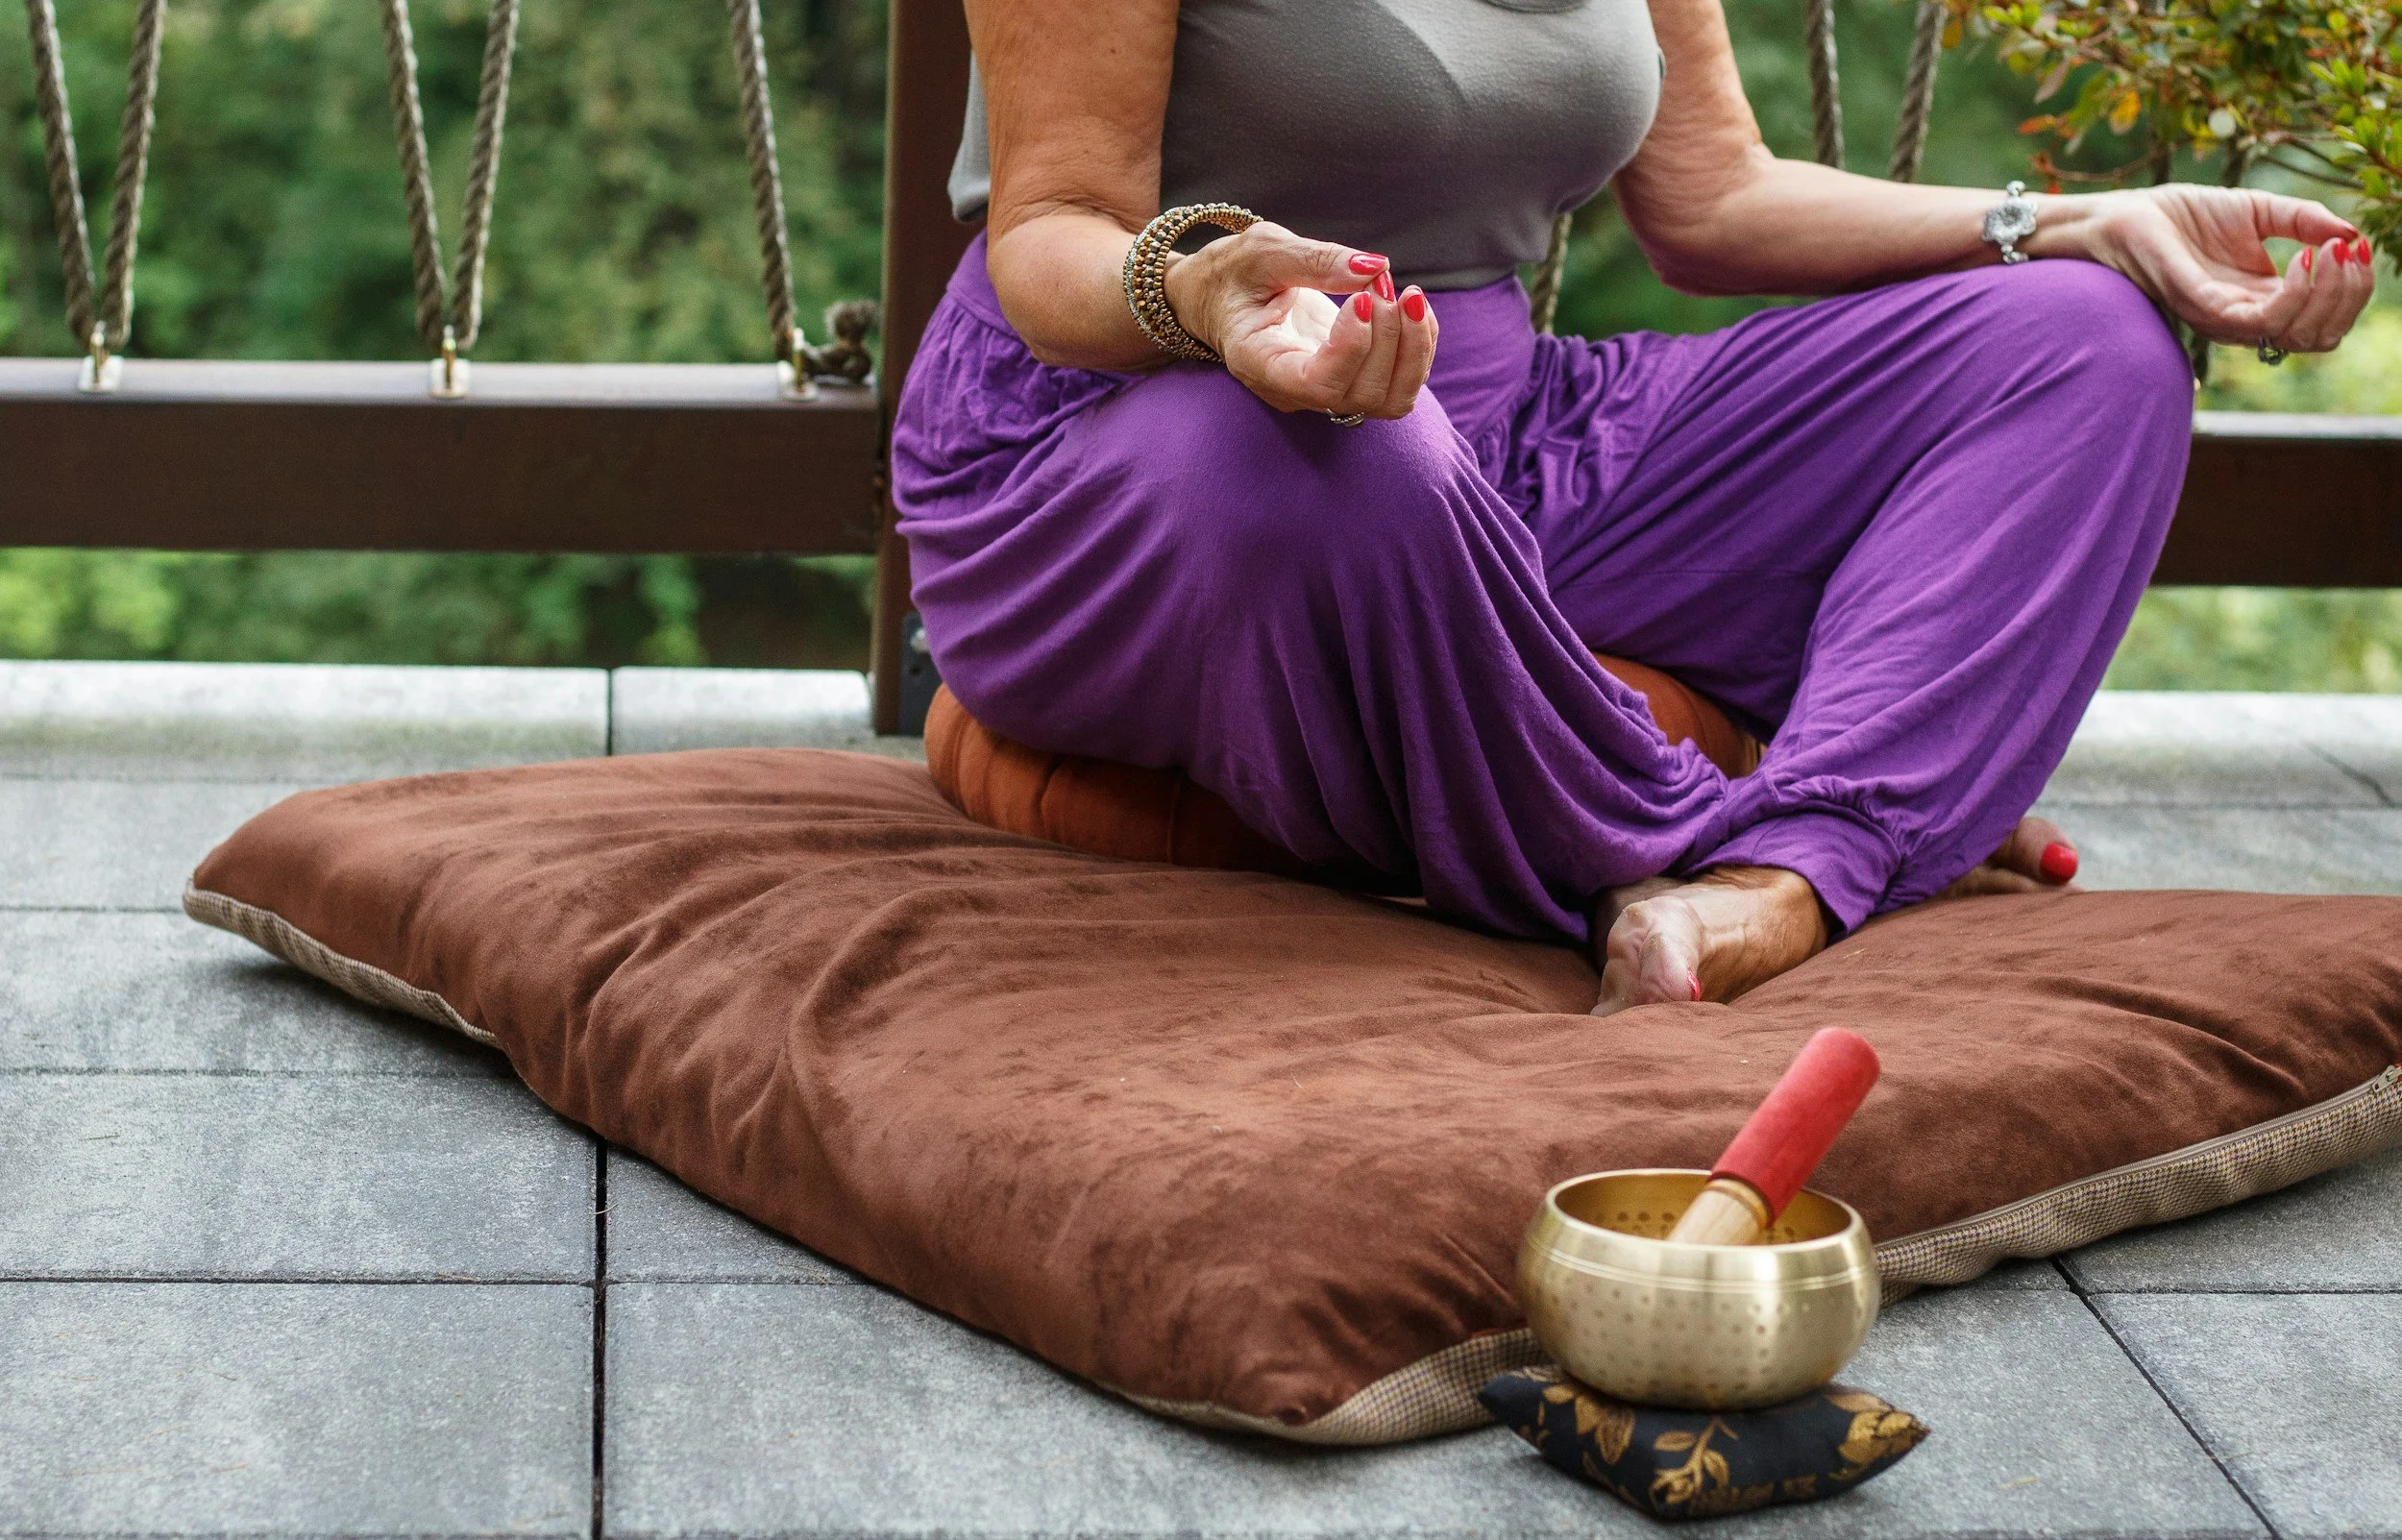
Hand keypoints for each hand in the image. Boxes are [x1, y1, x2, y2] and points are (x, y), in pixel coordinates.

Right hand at [1159, 221, 1436, 418]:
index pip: (1315, 384)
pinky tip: (1410, 308)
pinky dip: (1419, 347)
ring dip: (1414, 348)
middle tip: (1381, 281)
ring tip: (1409, 295)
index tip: (1365, 297)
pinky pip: (1401, 385)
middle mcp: (1294, 391)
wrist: (1225, 297)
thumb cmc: (1235, 274)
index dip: (1352, 347)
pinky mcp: (1351, 383)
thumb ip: (1316, 259)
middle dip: (1390, 337)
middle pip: (1360, 394)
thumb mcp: (1262, 251)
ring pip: (1390, 400)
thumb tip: (1376, 266)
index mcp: (1260, 363)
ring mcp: (1325, 392)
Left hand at [2044, 185, 2374, 354]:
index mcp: (2263, 299)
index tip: (2357, 248)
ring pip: (2297, 335)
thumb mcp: (2260, 211)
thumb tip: (2351, 234)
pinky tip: (2302, 256)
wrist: (2129, 213)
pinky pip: (2259, 319)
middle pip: (2320, 337)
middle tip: (2347, 253)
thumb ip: (2304, 222)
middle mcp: (2247, 318)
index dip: (2353, 291)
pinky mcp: (2201, 306)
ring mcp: (2223, 318)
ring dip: (2327, 294)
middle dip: (2348, 296)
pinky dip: (2293, 291)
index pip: (2325, 321)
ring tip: (2328, 252)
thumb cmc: (2187, 216)